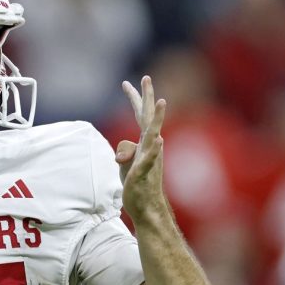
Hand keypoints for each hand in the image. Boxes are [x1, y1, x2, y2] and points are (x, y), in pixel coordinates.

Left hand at [116, 76, 167, 217]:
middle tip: (146, 77)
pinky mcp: (143, 173)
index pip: (140, 116)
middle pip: (148, 118)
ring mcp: (149, 159)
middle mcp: (150, 147)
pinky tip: (158, 139)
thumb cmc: (138, 185)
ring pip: (153, 134)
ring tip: (162, 102)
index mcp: (145, 143)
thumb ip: (126, 151)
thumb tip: (122, 151)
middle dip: (147, 97)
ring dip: (158, 118)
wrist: (147, 207)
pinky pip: (149, 159)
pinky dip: (154, 149)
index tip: (128, 82)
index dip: (135, 99)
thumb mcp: (126, 163)